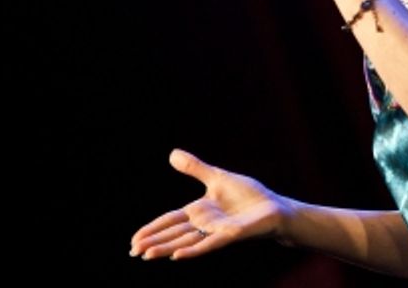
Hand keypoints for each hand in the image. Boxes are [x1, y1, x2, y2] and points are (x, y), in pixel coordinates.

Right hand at [129, 149, 289, 260]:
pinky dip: (193, 249)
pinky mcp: (230, 235)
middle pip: (173, 233)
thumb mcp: (218, 178)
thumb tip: (172, 153)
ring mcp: (216, 230)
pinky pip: (208, 243)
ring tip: (147, 255)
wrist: (274, 207)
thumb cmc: (248, 196)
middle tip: (133, 251)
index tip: (133, 240)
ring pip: (186, 241)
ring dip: (166, 248)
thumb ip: (195, 168)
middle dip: (154, 242)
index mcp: (199, 211)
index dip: (152, 229)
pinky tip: (177, 255)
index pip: (169, 220)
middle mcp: (204, 224)